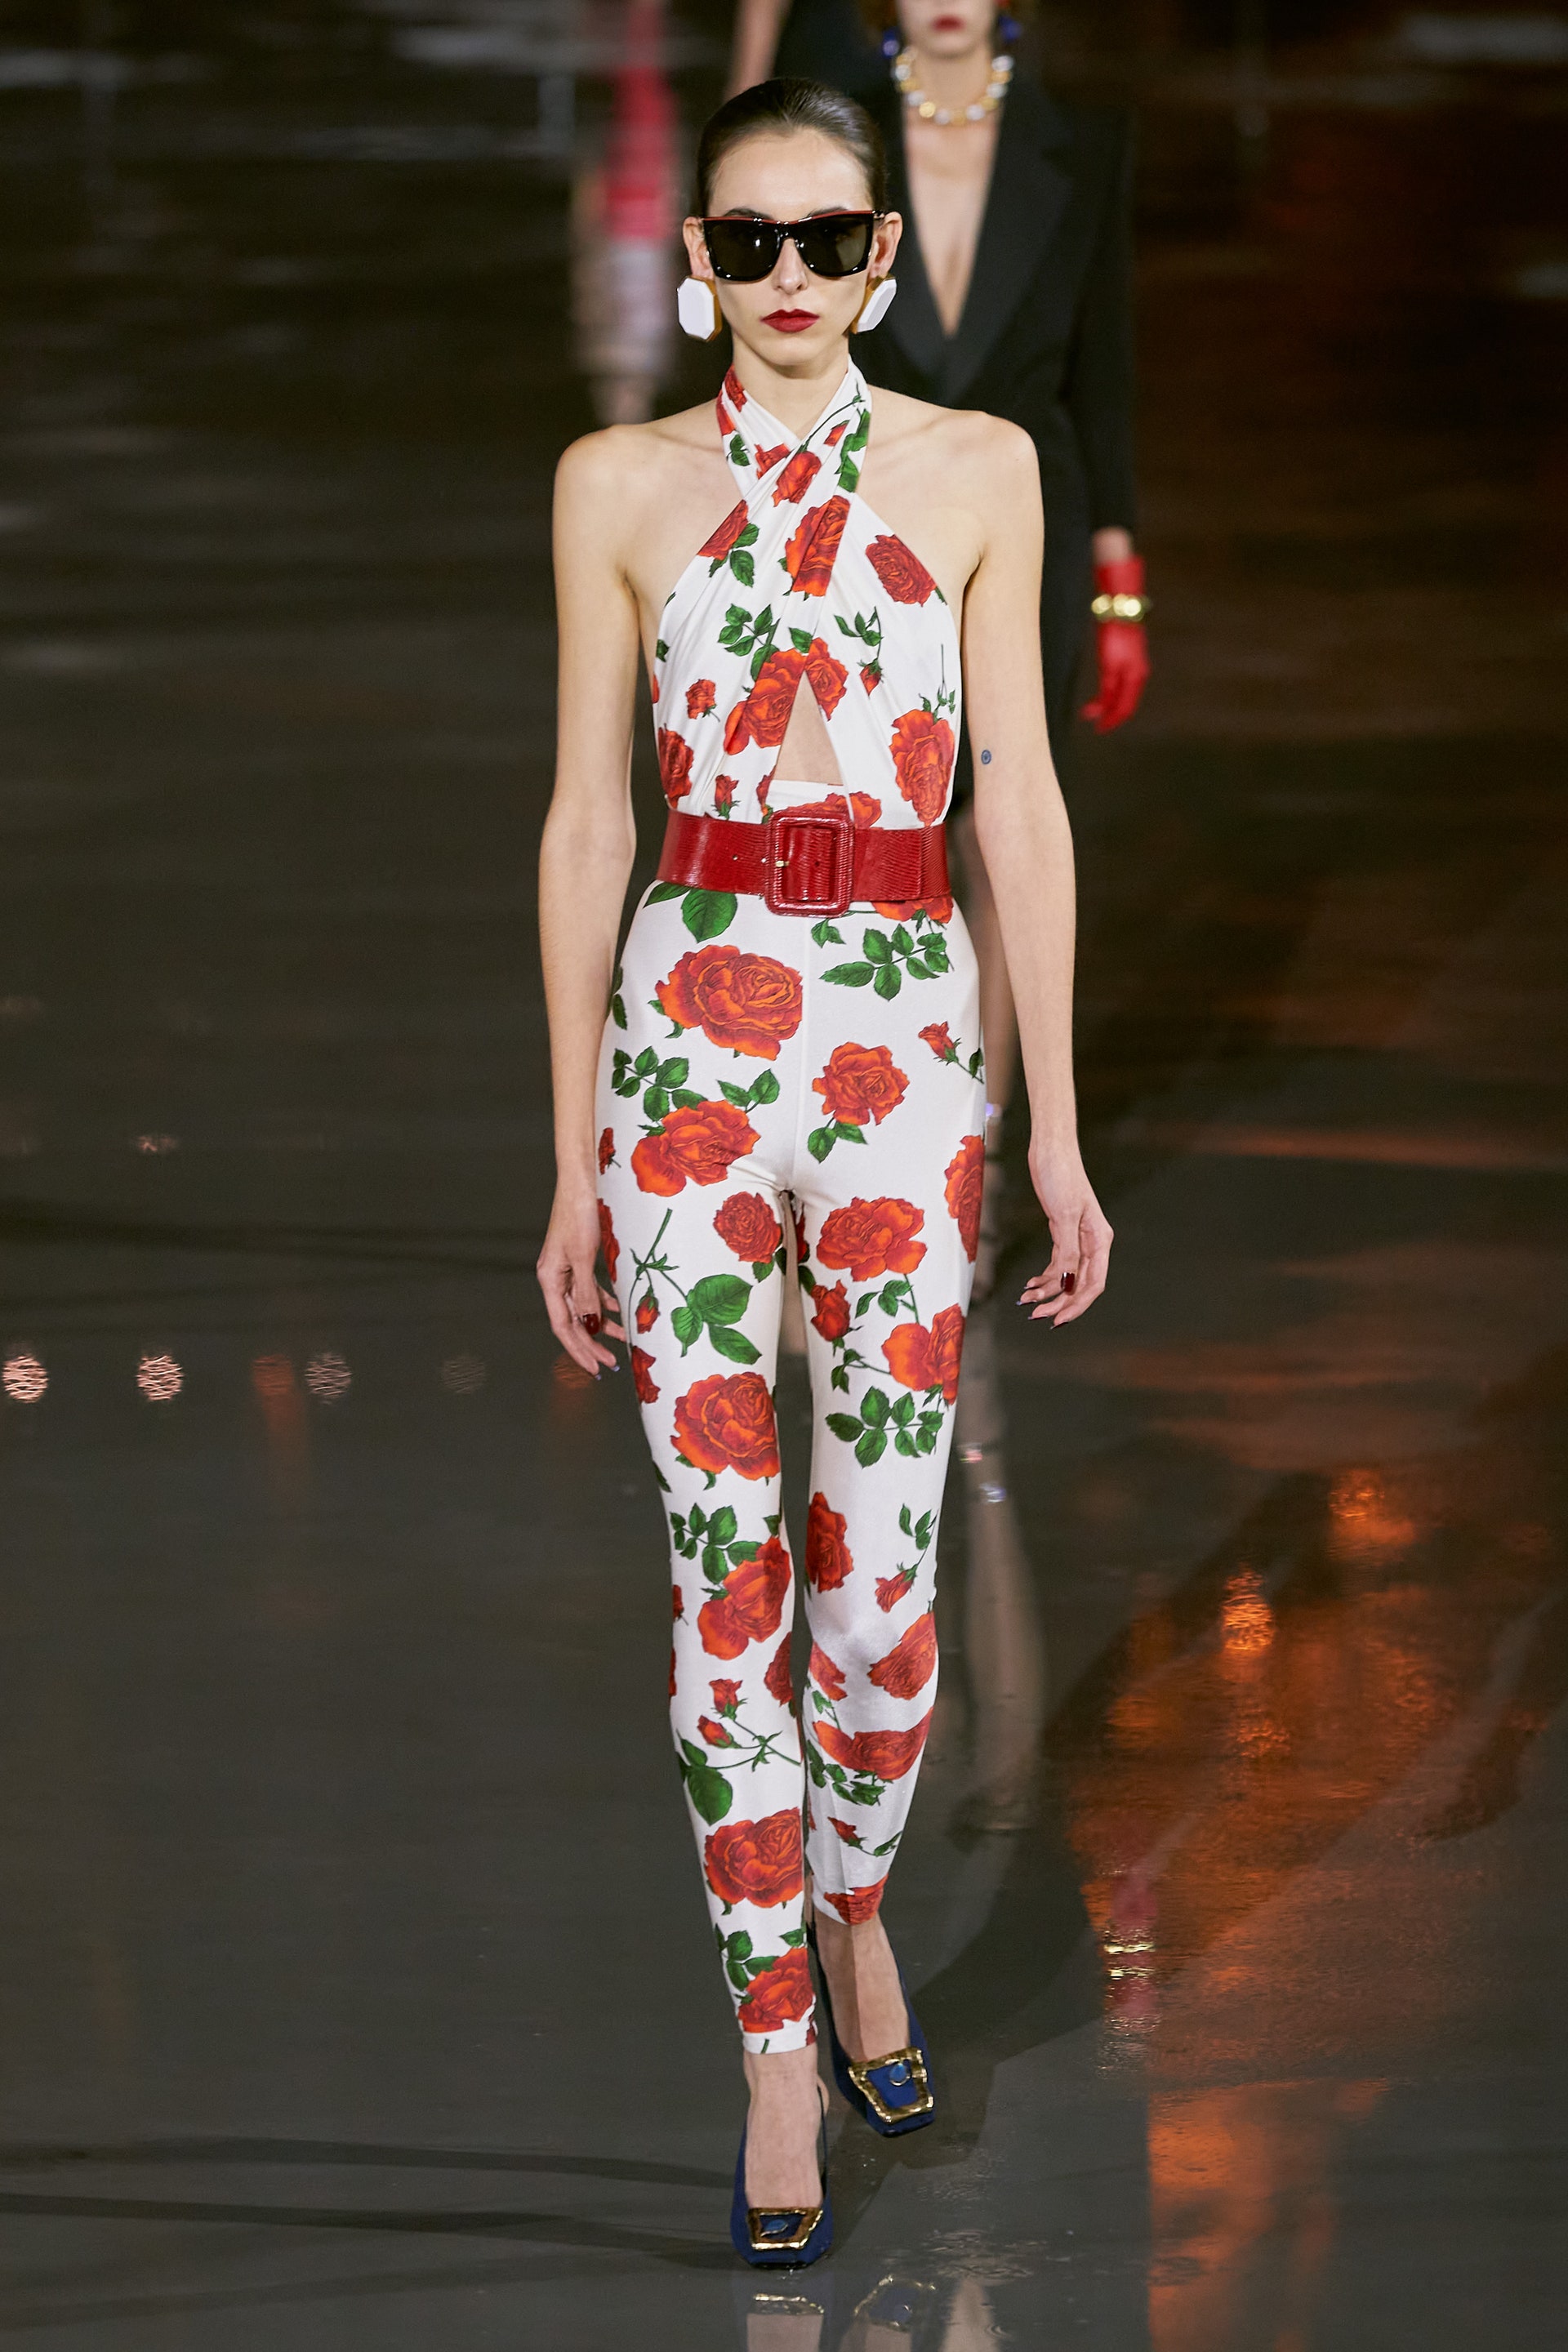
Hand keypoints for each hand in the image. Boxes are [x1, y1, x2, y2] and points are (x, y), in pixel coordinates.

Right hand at [537, 1184, 624, 1374]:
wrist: (581, 1181)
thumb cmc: (578, 1213)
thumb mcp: (583, 1255)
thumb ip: (586, 1292)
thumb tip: (591, 1325)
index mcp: (550, 1279)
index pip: (563, 1326)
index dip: (578, 1349)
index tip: (595, 1367)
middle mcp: (555, 1278)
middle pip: (572, 1321)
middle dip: (590, 1345)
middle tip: (609, 1365)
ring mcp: (567, 1269)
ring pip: (583, 1307)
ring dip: (601, 1326)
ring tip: (621, 1343)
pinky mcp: (579, 1260)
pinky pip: (590, 1290)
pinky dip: (604, 1303)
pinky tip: (618, 1312)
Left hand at [1017, 1147, 1111, 1325]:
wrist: (1050, 1150)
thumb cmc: (1061, 1175)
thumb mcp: (1064, 1215)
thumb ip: (1068, 1252)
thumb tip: (1068, 1283)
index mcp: (1099, 1239)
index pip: (1093, 1283)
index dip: (1077, 1305)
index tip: (1058, 1320)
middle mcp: (1092, 1242)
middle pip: (1080, 1284)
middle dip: (1059, 1303)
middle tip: (1036, 1317)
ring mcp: (1077, 1238)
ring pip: (1066, 1276)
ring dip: (1048, 1292)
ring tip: (1027, 1302)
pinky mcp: (1062, 1232)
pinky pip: (1056, 1263)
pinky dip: (1044, 1277)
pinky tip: (1030, 1286)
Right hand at [1081, 550, 1149, 732]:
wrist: (1121, 606)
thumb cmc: (1121, 624)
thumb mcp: (1121, 648)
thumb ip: (1118, 663)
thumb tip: (1112, 670)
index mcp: (1140, 670)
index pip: (1131, 701)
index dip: (1120, 715)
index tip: (1107, 722)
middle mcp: (1136, 673)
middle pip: (1125, 707)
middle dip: (1112, 720)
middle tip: (1099, 730)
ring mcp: (1125, 670)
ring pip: (1115, 703)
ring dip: (1103, 715)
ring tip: (1090, 721)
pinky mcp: (1111, 666)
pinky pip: (1106, 693)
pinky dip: (1098, 706)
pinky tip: (1089, 711)